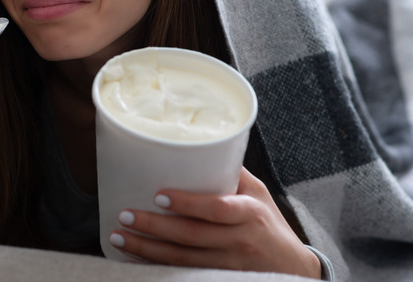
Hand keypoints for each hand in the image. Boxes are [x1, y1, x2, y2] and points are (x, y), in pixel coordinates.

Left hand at [109, 167, 321, 277]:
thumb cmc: (270, 225)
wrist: (294, 269)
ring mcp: (230, 265)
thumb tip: (198, 144)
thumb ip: (231, 173)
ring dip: (147, 250)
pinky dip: (158, 267)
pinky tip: (136, 259)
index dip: (187, 203)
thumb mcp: (258, 194)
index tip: (158, 196)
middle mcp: (240, 241)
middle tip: (124, 215)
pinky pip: (184, 274)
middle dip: (153, 227)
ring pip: (182, 260)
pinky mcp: (221, 279)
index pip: (216, 208)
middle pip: (191, 236)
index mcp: (249, 213)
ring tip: (119, 237)